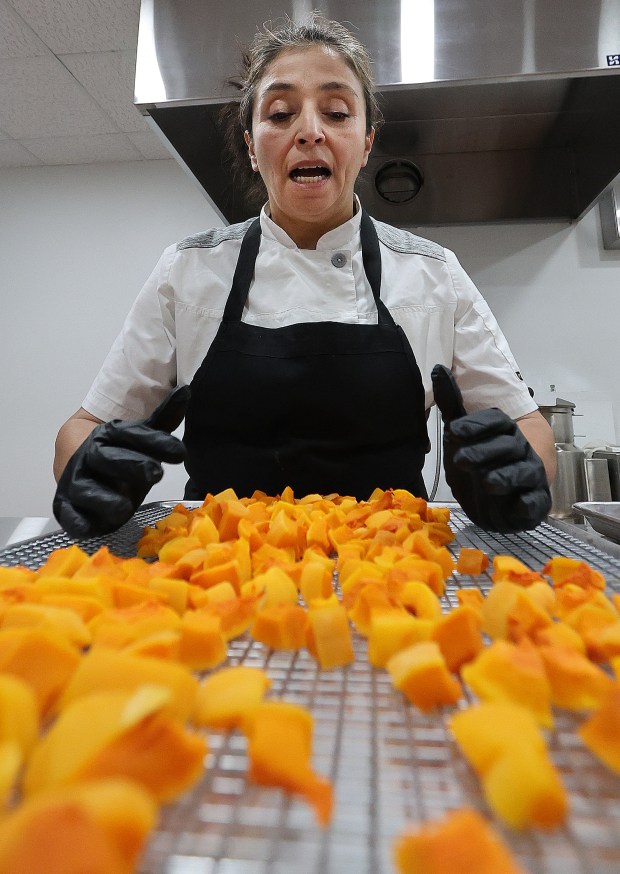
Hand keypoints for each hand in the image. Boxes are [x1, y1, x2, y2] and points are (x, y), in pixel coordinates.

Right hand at [53, 386, 190, 537]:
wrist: (76, 465)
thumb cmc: (119, 454)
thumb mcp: (142, 436)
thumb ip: (163, 418)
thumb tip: (187, 390)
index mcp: (109, 436)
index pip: (131, 435)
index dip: (155, 442)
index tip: (180, 452)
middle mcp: (90, 457)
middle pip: (107, 459)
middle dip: (131, 466)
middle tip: (156, 474)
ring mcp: (77, 482)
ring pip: (86, 489)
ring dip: (104, 498)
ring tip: (125, 506)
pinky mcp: (67, 507)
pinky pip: (70, 515)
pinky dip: (79, 521)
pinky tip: (91, 526)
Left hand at [431, 365, 550, 532]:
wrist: (500, 496)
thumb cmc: (481, 459)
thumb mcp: (461, 432)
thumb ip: (452, 403)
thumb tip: (437, 368)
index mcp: (503, 430)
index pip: (494, 421)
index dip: (476, 425)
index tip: (454, 431)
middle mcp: (520, 449)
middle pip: (507, 446)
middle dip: (484, 452)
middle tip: (461, 459)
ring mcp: (530, 475)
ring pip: (522, 472)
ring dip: (506, 476)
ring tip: (488, 483)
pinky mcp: (535, 500)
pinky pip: (535, 502)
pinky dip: (528, 504)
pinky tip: (518, 505)